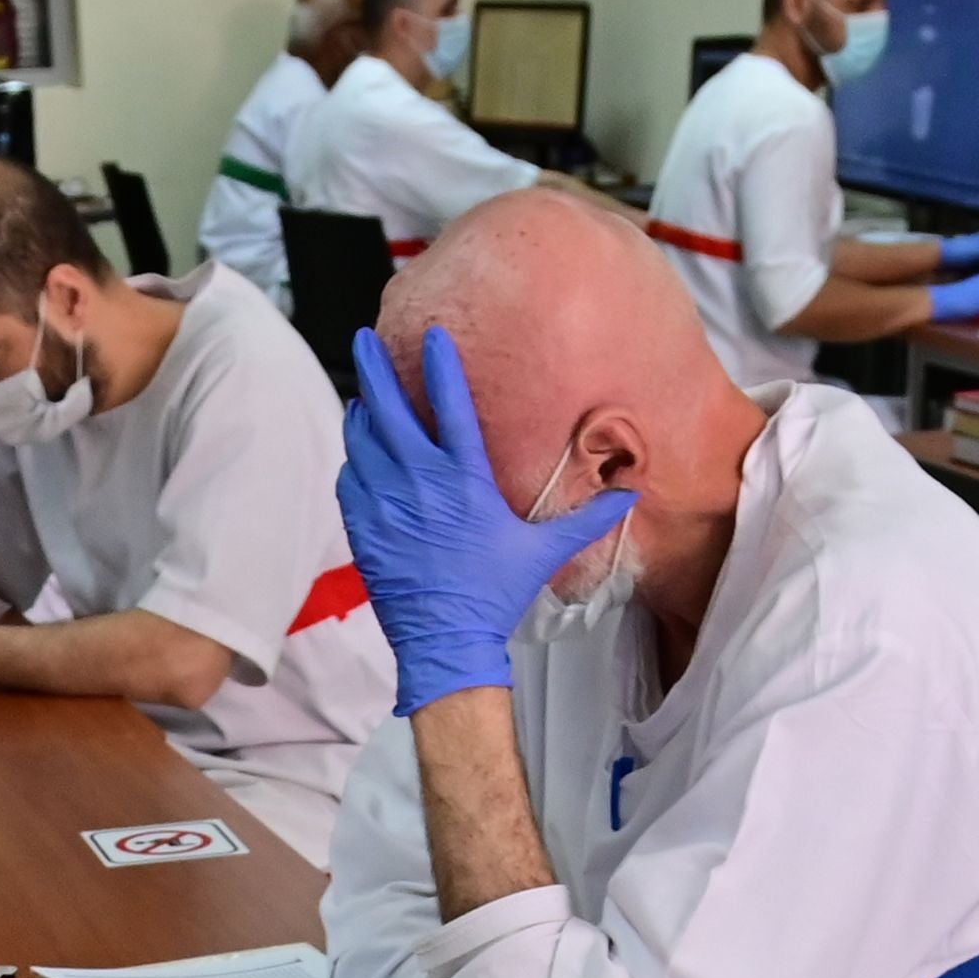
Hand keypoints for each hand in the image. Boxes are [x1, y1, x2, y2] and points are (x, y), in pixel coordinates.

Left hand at [337, 321, 630, 716]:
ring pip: (362, 439)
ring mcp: (386, 503)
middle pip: (388, 408)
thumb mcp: (542, 551)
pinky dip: (353, 459)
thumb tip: (629, 497)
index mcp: (465, 479)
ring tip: (364, 395)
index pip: (451, 405)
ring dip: (362, 411)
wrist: (446, 641)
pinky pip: (350, 478)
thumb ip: (585, 518)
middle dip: (374, 368)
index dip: (440, 365)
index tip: (432, 335)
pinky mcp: (364, 528)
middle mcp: (420, 483)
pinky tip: (358, 452)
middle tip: (365, 340)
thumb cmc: (494, 595)